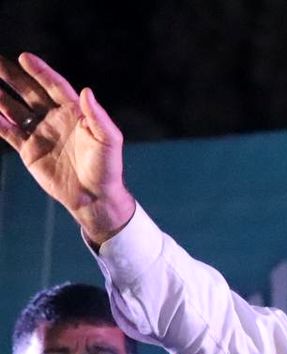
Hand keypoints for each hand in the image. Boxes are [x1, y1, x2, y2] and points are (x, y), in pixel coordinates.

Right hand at [0, 53, 134, 242]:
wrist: (94, 196)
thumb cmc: (107, 168)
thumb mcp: (108, 141)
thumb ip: (97, 117)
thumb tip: (86, 91)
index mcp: (75, 113)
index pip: (55, 86)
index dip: (40, 72)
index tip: (24, 57)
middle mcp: (55, 119)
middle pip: (30, 92)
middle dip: (13, 77)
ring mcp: (40, 133)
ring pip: (15, 109)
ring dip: (0, 96)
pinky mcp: (29, 150)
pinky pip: (8, 131)